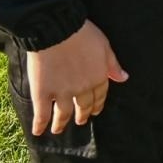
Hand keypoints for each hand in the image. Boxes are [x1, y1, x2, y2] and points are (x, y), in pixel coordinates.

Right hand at [24, 20, 127, 135]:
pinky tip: (38, 131)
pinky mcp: (43, 92)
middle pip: (83, 106)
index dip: (97, 104)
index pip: (100, 95)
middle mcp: (82, 88)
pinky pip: (42, 113)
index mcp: (98, 77)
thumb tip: (123, 78)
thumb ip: (112, 64)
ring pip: (63, 113)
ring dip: (62, 122)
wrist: (57, 30)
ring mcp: (62, 92)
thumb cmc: (82, 33)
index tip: (95, 111)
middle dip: (82, 115)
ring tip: (59, 129)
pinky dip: (40, 124)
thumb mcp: (104, 46)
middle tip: (80, 120)